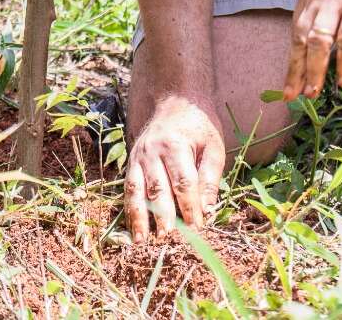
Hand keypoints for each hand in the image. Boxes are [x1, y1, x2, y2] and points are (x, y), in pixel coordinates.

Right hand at [123, 93, 223, 242]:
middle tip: (169, 240)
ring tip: (143, 242)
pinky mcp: (131, 162)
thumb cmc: (198, 126)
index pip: (183, 182)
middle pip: (158, 189)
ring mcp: (138, 156)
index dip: (190, 207)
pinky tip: (133, 229)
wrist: (175, 100)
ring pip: (137, 191)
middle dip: (164, 216)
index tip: (198, 228)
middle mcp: (152, 151)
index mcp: (175, 145)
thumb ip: (210, 178)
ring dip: (140, 217)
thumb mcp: (213, 146)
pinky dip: (130, 210)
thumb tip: (208, 210)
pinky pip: (128, 188)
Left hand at [282, 0, 341, 100]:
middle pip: (299, 39)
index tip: (288, 80)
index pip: (295, 29)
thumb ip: (329, 3)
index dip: (292, 57)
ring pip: (318, 43)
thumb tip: (330, 34)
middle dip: (294, 70)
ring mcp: (337, 2)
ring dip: (314, 71)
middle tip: (291, 95)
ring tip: (312, 93)